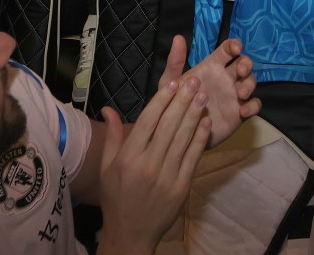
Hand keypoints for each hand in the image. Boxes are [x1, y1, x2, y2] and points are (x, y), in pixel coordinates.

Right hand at [96, 79, 210, 254]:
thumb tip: (108, 108)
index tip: (173, 82)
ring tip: (202, 95)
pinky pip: (193, 158)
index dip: (162, 100)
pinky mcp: (181, 187)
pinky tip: (206, 122)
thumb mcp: (107, 167)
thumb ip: (112, 136)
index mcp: (128, 157)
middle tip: (193, 80)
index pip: (148, 121)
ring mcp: (166, 177)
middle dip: (182, 100)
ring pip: (182, 139)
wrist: (130, 233)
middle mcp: (147, 165)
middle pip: (168, 125)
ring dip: (194, 115)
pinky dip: (200, 139)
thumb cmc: (116, 197)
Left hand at [159, 36, 259, 147]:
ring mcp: (234, 95)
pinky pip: (254, 105)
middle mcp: (226, 78)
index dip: (234, 45)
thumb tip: (178, 37)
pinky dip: (253, 106)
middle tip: (240, 72)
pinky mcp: (239, 113)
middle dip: (246, 63)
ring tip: (240, 94)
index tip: (236, 48)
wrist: (178, 134)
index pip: (227, 50)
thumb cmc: (175, 104)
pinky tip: (243, 111)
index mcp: (211, 67)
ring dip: (250, 84)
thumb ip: (175, 62)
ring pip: (251, 82)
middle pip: (244, 63)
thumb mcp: (171, 83)